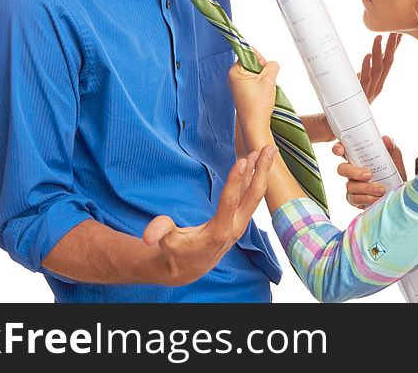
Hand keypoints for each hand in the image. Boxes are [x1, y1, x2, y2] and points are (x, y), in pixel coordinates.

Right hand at [142, 145, 276, 285]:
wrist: (189, 268)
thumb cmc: (176, 252)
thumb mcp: (166, 243)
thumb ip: (160, 233)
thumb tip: (149, 236)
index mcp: (218, 232)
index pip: (229, 203)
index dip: (236, 181)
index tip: (243, 160)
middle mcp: (234, 227)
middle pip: (253, 196)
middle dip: (262, 172)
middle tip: (268, 148)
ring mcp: (239, 223)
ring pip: (255, 195)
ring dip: (262, 172)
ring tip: (268, 150)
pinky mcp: (239, 219)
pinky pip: (250, 196)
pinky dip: (255, 179)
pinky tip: (256, 163)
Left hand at [227, 53, 278, 128]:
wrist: (255, 124)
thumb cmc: (258, 104)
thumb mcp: (269, 79)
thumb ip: (272, 65)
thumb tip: (271, 63)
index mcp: (235, 71)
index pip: (248, 54)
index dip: (260, 59)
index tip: (265, 69)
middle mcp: (233, 77)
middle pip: (252, 64)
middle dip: (263, 70)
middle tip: (266, 81)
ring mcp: (237, 86)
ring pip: (255, 73)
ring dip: (263, 79)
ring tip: (264, 89)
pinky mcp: (242, 93)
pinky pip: (254, 82)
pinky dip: (261, 86)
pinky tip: (263, 94)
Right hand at [332, 135, 404, 208]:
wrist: (400, 195)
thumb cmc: (394, 175)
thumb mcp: (395, 160)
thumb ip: (391, 148)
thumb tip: (386, 139)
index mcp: (358, 158)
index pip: (343, 150)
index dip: (337, 149)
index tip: (340, 151)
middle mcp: (352, 171)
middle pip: (341, 169)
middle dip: (353, 172)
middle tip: (369, 174)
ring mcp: (352, 186)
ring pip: (350, 186)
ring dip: (366, 188)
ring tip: (381, 189)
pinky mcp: (355, 199)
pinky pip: (354, 199)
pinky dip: (366, 199)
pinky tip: (376, 198)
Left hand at [358, 33, 400, 102]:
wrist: (343, 119)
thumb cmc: (352, 98)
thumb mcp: (362, 80)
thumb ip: (368, 69)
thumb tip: (371, 53)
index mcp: (379, 81)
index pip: (389, 61)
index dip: (395, 47)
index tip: (399, 32)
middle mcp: (377, 85)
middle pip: (388, 63)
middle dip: (392, 46)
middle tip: (394, 31)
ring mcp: (370, 90)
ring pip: (377, 69)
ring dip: (379, 52)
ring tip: (378, 38)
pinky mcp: (360, 94)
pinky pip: (365, 79)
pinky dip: (366, 66)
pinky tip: (367, 56)